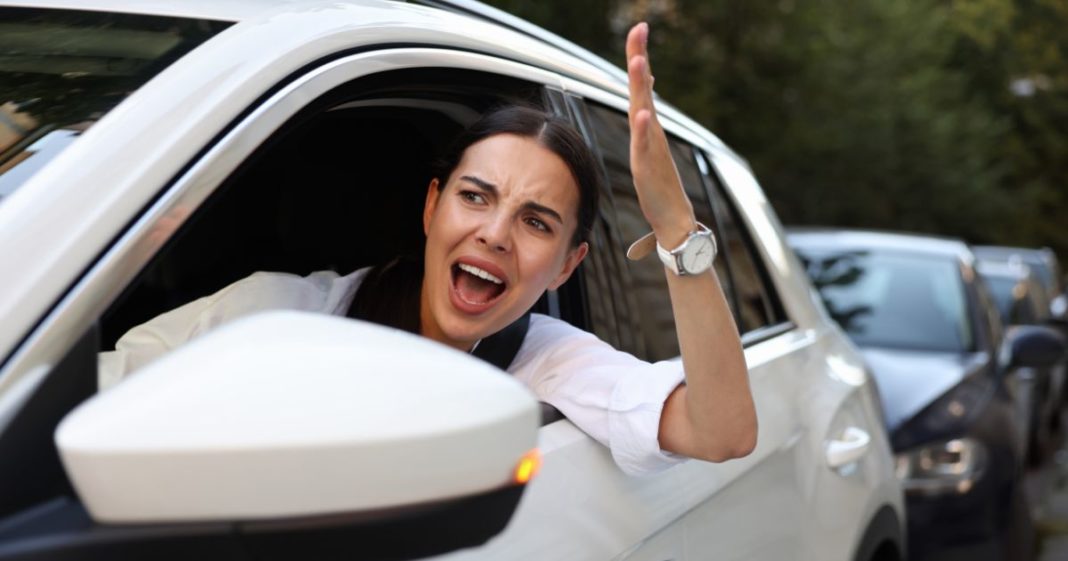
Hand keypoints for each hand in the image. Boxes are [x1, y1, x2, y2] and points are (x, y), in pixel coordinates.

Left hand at [625, 22, 695, 247]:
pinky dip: (644, 129)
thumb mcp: (648, 149)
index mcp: (649, 126)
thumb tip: (645, 103)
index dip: (639, 57)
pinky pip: (645, 145)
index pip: (641, 85)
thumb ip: (646, 124)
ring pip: (643, 111)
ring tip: (638, 61)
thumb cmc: (660, 187)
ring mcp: (651, 147)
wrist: (674, 218)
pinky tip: (643, 113)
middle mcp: (652, 131)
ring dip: (640, 86)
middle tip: (640, 28)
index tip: (639, 28)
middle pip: (642, 88)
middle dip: (639, 57)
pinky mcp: (648, 167)